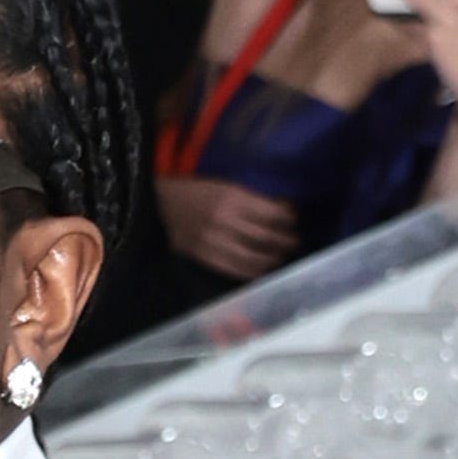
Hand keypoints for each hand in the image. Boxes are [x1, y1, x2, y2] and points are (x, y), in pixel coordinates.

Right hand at [152, 169, 301, 283]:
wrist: (163, 203)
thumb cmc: (198, 191)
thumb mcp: (226, 185)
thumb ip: (252, 198)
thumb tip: (284, 208)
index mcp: (231, 198)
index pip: (269, 214)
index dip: (287, 220)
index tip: (294, 221)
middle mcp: (224, 221)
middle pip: (264, 238)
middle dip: (283, 242)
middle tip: (294, 242)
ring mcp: (214, 243)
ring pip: (252, 258)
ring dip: (272, 260)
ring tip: (281, 256)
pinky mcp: (205, 258)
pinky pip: (235, 270)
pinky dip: (253, 272)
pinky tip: (262, 269)